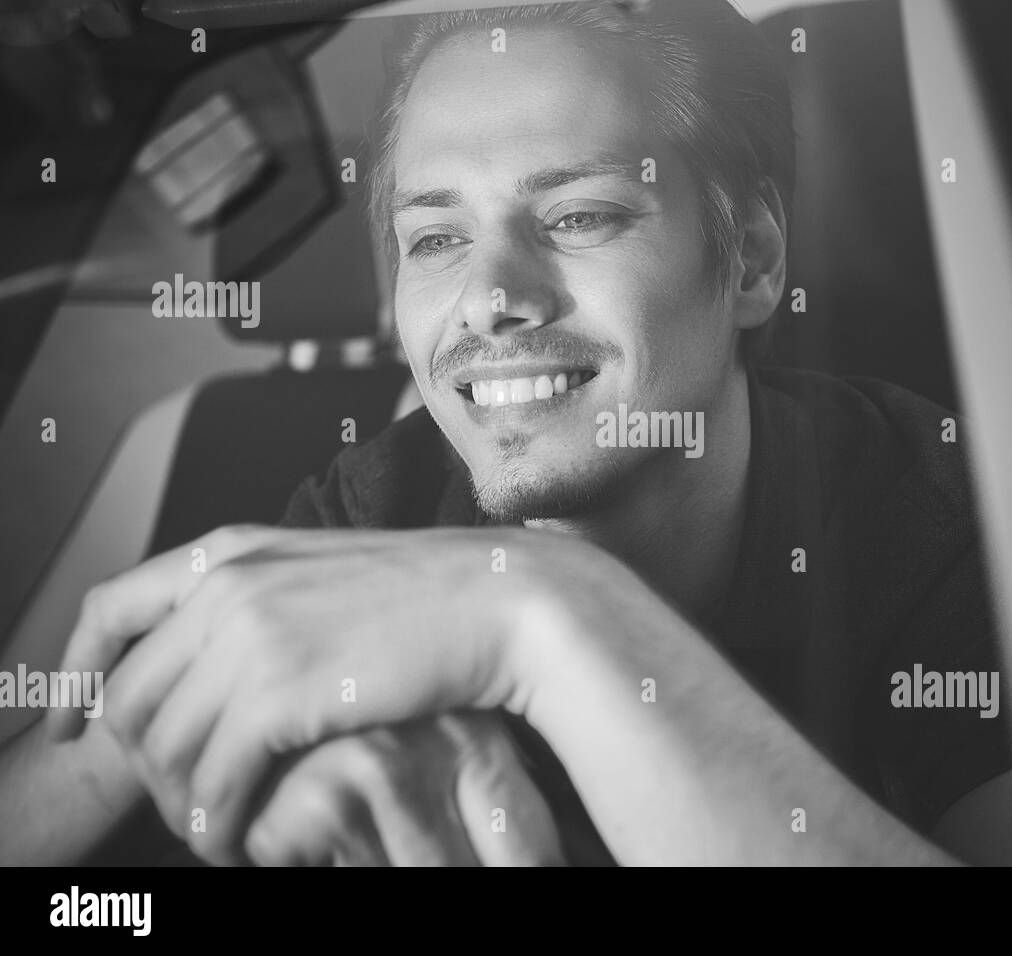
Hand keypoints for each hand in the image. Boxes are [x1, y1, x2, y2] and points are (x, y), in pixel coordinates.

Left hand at [51, 524, 568, 864]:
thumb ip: (256, 598)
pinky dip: (216, 824)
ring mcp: (250, 638)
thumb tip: (205, 656)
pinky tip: (239, 840)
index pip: (107, 609)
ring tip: (215, 825)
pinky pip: (213, 782)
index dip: (76, 674)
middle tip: (180, 798)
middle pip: (129, 697)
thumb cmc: (427, 594)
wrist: (501, 601)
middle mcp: (225, 587)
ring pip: (166, 748)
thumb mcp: (321, 572)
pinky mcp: (281, 695)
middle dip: (142, 762)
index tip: (76, 724)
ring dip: (182, 801)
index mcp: (230, 551)